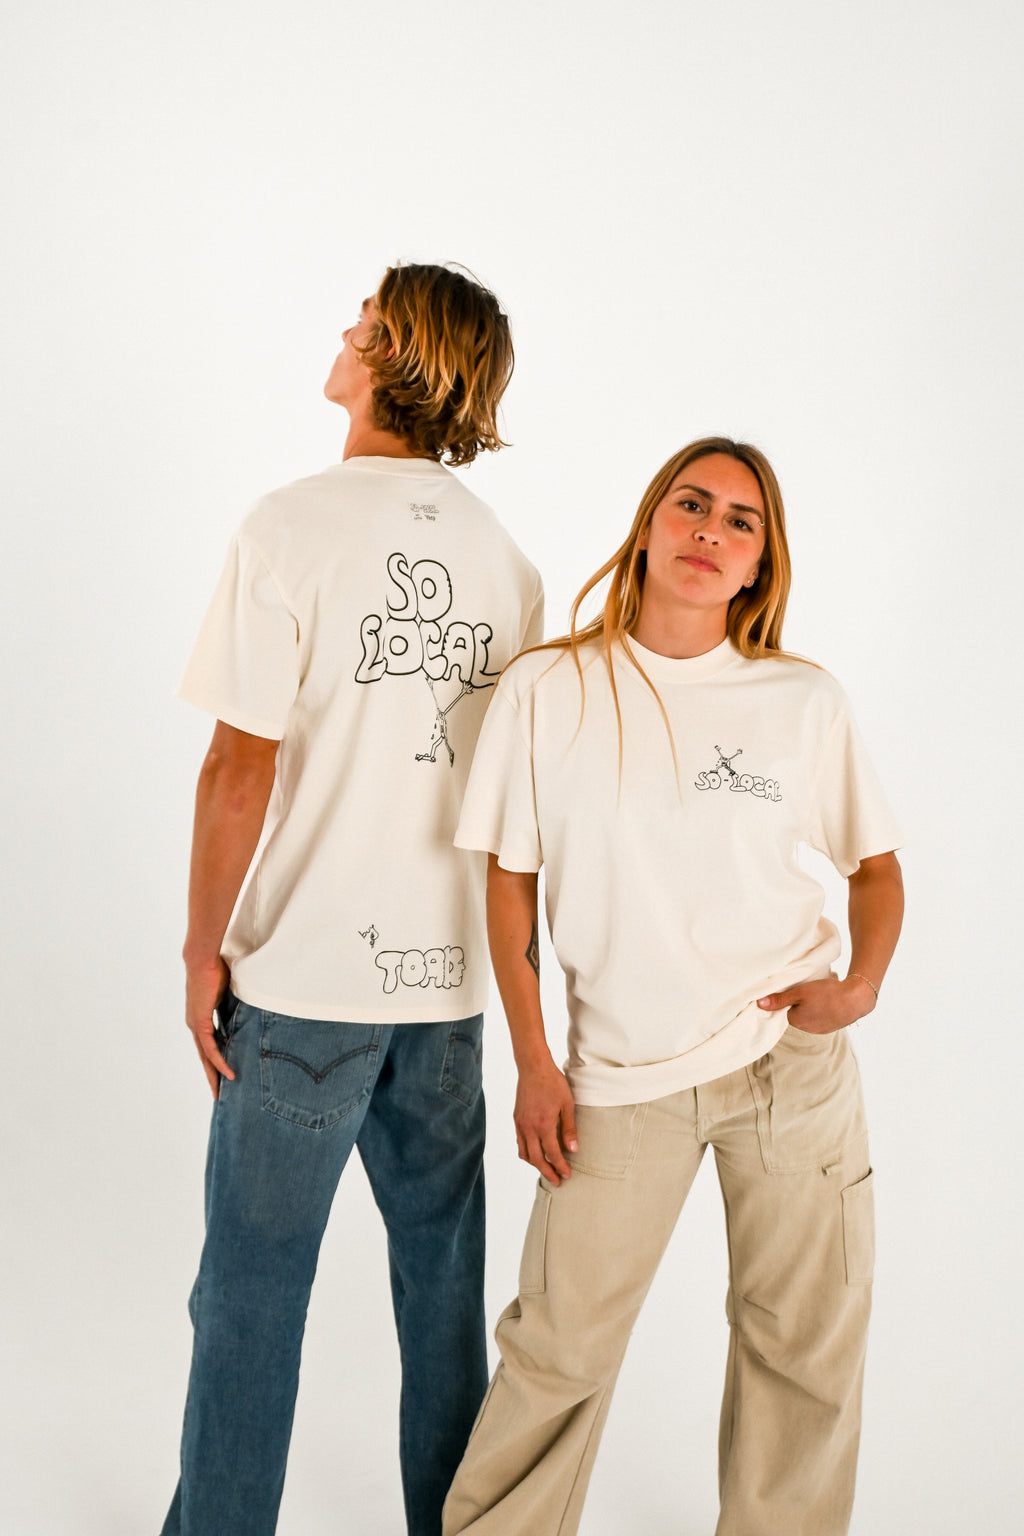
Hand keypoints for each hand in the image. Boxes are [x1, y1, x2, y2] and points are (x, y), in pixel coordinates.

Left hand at [184, 956, 234, 1096]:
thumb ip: (232, 1007)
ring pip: (206, 1057)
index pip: (209, 1044)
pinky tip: (228, 1074)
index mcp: (201, 1018)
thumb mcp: (228, 993)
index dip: (215, 1059)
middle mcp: (195, 1025)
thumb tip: (246, 1012)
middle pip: (205, 1056)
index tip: (224, 1072)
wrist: (203, 960)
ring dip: (213, 1075)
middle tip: (218, 1093)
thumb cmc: (216, 969)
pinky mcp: (200, 1024)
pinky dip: (219, 1061)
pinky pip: (211, 1048)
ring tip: (220, 1092)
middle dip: (212, 1075)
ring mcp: (196, 1026)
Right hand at [513, 1057, 577, 1185]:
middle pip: (536, 1159)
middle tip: (557, 1181)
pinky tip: (535, 1152)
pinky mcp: (517, 1119)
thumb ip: (569, 1129)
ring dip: (535, 1164)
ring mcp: (521, 1124)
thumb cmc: (553, 1083)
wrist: (533, 1067)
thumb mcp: (567, 1105)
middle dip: (548, 1172)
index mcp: (544, 1125)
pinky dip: (527, 1152)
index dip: (560, 1167)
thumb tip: (573, 1150)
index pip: (552, 1154)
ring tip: (547, 1168)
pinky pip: (519, 1142)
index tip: (567, 1175)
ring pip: (524, 1153)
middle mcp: (529, 1128)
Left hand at [756, 974, 876, 1034]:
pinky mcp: (832, 1027)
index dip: (790, 998)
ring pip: (810, 1015)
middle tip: (810, 990)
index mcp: (796, 1021)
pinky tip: (830, 1001)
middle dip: (801, 1003)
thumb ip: (779, 999)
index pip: (785, 1009)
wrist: (856, 999)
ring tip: (822, 995)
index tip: (797, 990)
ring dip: (813, 1006)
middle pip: (797, 1013)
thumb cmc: (826, 994)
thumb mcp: (799, 992)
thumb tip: (759, 1004)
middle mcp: (807, 1029)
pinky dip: (824, 1009)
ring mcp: (821, 1030)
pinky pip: (822, 1017)